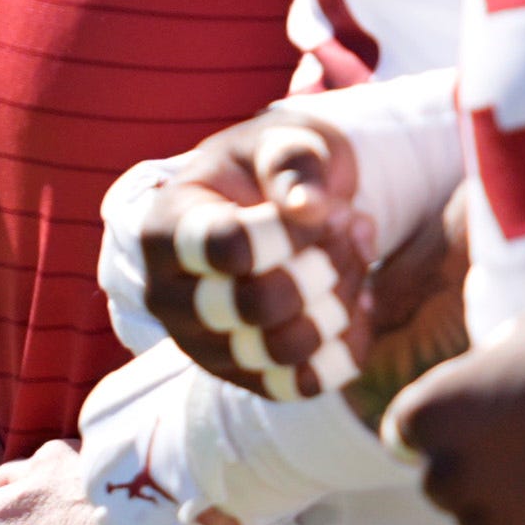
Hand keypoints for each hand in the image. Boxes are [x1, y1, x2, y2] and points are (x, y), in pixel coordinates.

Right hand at [126, 114, 389, 397]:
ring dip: (341, 303)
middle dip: (324, 265)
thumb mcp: (283, 141)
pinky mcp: (243, 377)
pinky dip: (345, 346)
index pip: (227, 248)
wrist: (279, 207)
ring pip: (283, 351)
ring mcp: (203, 345)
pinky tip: (357, 300)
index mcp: (166, 229)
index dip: (289, 233)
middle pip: (257, 306)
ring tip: (357, 256)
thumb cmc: (273, 168)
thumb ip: (293, 161)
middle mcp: (169, 297)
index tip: (322, 207)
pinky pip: (305, 383)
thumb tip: (307, 207)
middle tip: (352, 226)